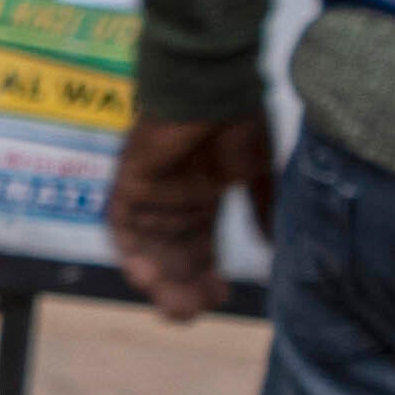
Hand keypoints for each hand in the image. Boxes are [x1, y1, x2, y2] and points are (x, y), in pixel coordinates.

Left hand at [107, 106, 270, 319]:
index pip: (199, 251)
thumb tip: (274, 250)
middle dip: (183, 289)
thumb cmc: (237, 119)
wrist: (211, 85)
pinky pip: (120, 228)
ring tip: (176, 305)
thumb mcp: (258, 172)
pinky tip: (148, 276)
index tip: (223, 296)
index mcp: (203, 198)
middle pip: (171, 258)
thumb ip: (263, 210)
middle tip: (198, 309)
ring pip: (146, 251)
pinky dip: (130, 255)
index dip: (206, 278)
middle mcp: (173, 201)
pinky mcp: (127, 184)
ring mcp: (149, 194)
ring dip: (158, 281)